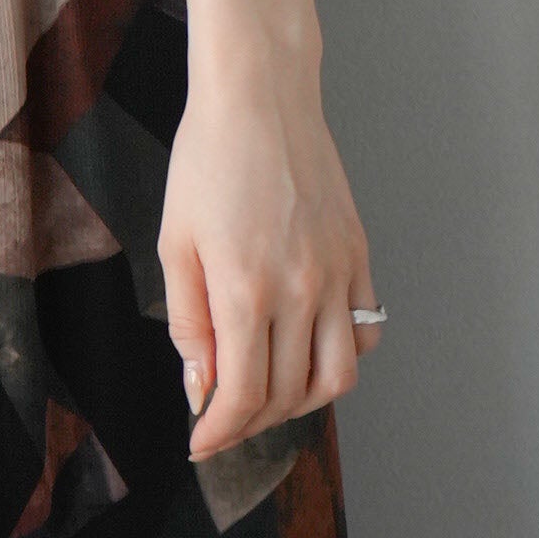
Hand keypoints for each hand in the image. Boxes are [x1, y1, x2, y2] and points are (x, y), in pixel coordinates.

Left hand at [158, 21, 381, 460]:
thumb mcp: (175, 241)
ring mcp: (337, 274)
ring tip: (269, 393)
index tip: (201, 443)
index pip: (244, 395)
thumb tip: (201, 386)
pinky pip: (363, 333)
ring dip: (301, 402)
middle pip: (289, 395)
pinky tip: (307, 349)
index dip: (221, 432)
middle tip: (225, 417)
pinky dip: (340, 358)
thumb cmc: (206, 159)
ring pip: (337, 378)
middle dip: (253, 422)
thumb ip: (188, 322)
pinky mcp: (359, 256)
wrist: (260, 95)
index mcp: (245, 288)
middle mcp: (300, 290)